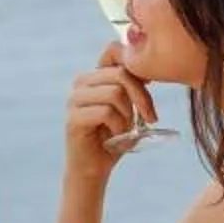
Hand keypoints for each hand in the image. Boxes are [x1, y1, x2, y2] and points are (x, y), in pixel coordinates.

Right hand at [66, 42, 155, 182]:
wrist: (93, 170)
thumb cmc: (113, 139)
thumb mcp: (128, 109)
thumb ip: (132, 89)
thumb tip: (149, 71)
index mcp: (93, 76)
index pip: (113, 52)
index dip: (136, 67)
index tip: (149, 86)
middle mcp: (80, 83)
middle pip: (120, 74)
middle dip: (141, 96)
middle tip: (150, 117)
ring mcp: (74, 100)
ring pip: (114, 92)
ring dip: (128, 113)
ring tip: (128, 128)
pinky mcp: (73, 119)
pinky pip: (105, 112)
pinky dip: (119, 126)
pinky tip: (117, 136)